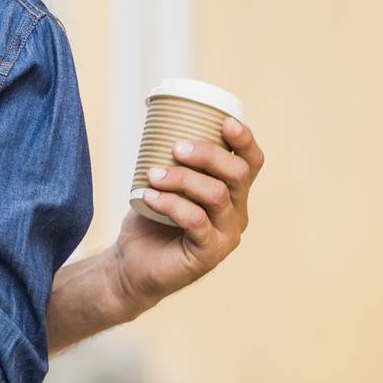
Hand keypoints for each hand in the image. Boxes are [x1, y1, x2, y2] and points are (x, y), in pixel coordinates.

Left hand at [113, 117, 265, 314]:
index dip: (244, 141)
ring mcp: (226, 234)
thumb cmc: (151, 217)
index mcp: (232, 192)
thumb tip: (161, 120)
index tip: (225, 122)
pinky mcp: (209, 253)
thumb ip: (171, 158)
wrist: (132, 262)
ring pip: (217, 195)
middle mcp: (237, 212)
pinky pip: (196, 221)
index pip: (251, 163)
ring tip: (153, 175)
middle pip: (237, 174)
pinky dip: (171, 203)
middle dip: (207, 154)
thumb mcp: (165, 181)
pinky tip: (148, 196)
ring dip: (182, 178)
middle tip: (175, 147)